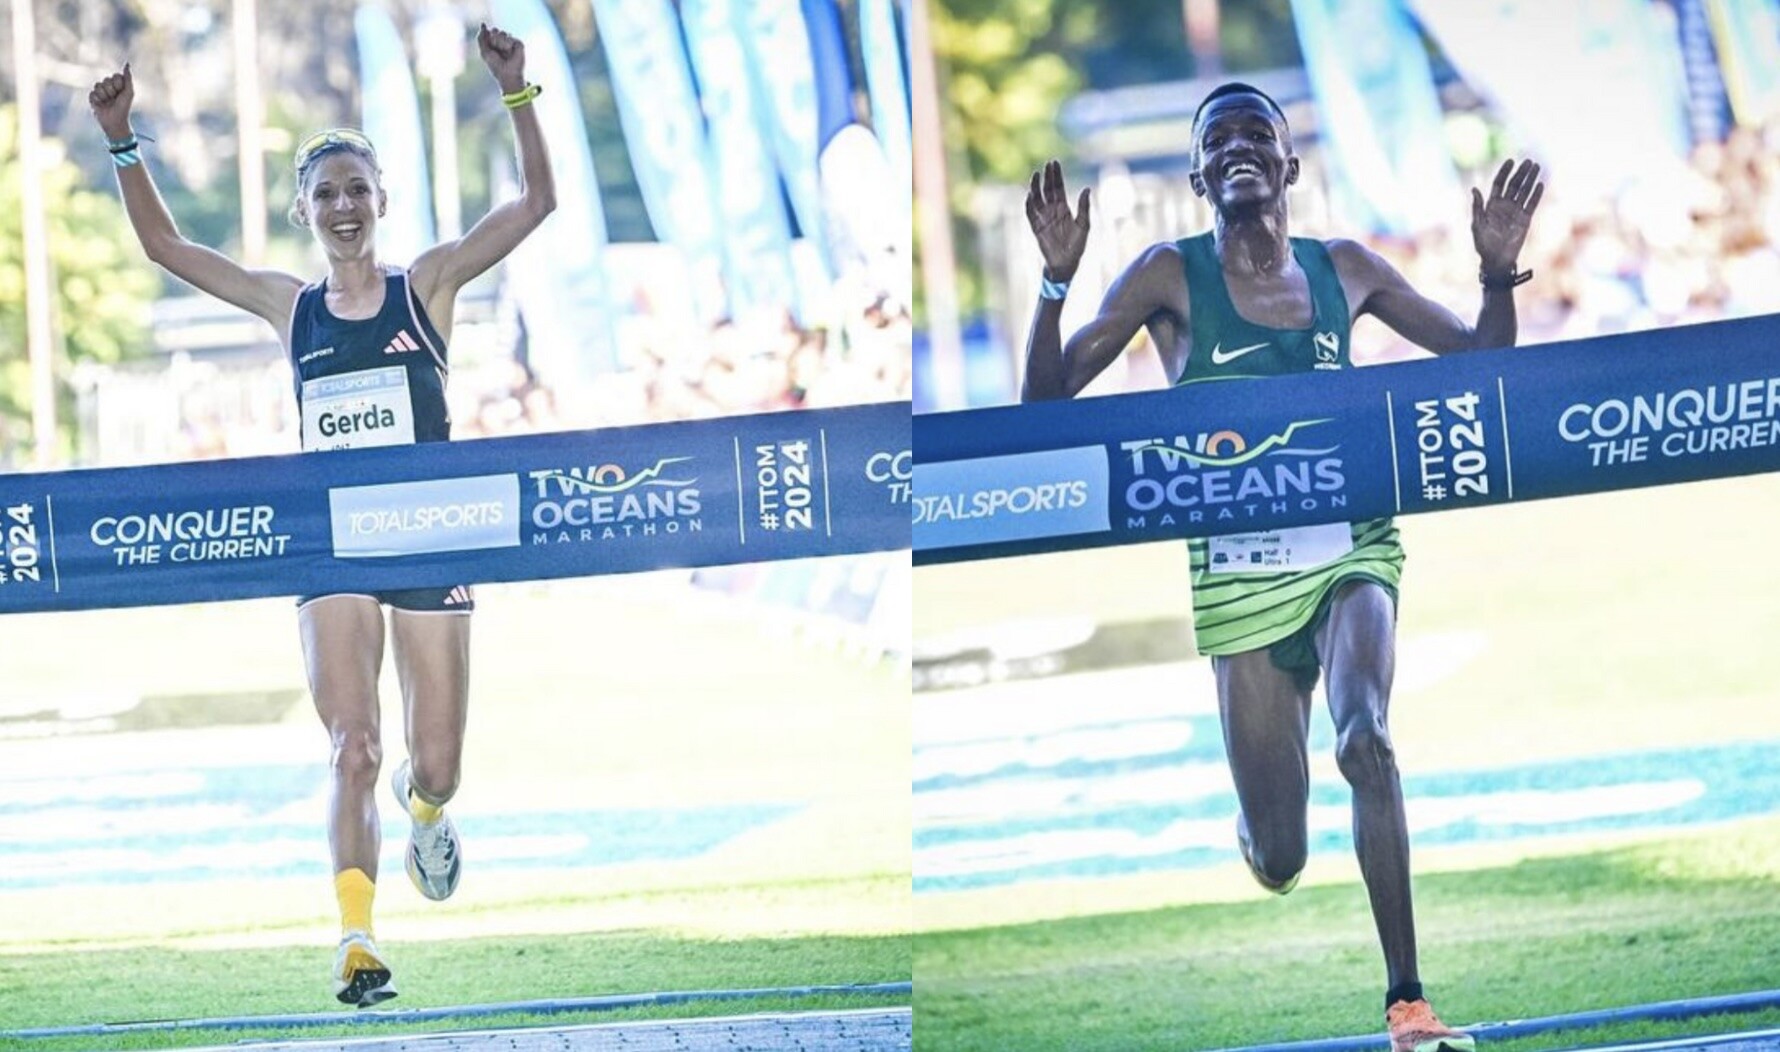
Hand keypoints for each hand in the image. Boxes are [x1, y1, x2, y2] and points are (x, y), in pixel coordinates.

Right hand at [88, 63, 134, 139]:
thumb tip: (127, 64)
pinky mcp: (92, 98)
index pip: (115, 76)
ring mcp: (99, 92)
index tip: (121, 93)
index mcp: (117, 84)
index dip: (118, 85)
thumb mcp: (129, 92)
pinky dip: (97, 100)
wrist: (116, 120)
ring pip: (98, 86)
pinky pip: (92, 93)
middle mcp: (108, 87)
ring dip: (104, 96)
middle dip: (111, 90)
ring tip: (108, 103)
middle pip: (106, 80)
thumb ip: (128, 77)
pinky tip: (101, 105)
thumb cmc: (124, 107)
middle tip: (114, 99)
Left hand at [477, 23, 525, 93]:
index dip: (487, 37)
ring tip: (503, 53)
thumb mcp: (484, 51)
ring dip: (500, 43)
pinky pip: (510, 37)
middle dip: (493, 40)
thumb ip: (481, 38)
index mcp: (494, 44)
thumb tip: (483, 25)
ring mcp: (511, 43)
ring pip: (502, 33)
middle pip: (495, 30)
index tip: (490, 48)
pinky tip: (509, 52)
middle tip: (496, 50)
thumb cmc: (496, 66)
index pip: (489, 32)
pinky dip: (507, 45)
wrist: (508, 75)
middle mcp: (503, 42)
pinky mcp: (519, 44)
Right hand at [1024, 159, 1091, 283]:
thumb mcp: (1084, 225)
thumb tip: (1087, 189)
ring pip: (1037, 199)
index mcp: (1063, 208)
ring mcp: (1043, 218)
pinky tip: (1030, 195)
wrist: (1066, 263)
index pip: (1058, 187)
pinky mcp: (1036, 228)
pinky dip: (1029, 204)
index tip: (1054, 162)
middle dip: (1047, 177)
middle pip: (1047, 189)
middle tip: (1047, 164)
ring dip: (1035, 187)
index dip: (1056, 175)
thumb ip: (1084, 207)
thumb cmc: (1077, 246)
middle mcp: (1052, 211)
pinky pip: (1030, 214)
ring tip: (1035, 175)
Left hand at [1472, 158, 1543, 277]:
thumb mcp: (1477, 225)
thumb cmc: (1483, 244)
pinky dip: (1536, 194)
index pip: (1499, 184)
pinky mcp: (1525, 220)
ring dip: (1530, 179)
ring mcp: (1516, 212)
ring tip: (1536, 166)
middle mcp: (1505, 206)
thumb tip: (1474, 189)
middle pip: (1514, 185)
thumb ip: (1477, 207)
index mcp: (1491, 205)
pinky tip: (1540, 184)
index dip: (1504, 172)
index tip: (1511, 161)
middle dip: (1521, 173)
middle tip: (1528, 161)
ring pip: (1524, 191)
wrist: (1496, 260)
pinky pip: (1531, 204)